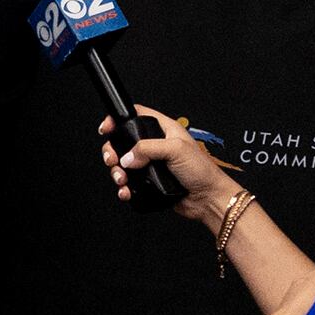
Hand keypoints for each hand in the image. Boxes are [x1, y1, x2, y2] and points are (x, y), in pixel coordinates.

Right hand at [105, 105, 230, 222]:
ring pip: (123, 164)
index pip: (137, 115)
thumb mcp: (176, 149)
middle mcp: (155, 146)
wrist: (207, 199)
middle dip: (112, 151)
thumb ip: (148, 148)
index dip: (119, 119)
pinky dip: (124, 188)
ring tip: (122, 179)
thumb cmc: (202, 171)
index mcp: (164, 130)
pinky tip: (126, 191)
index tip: (107, 128)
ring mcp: (151, 164)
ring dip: (117, 172)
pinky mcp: (149, 182)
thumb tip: (127, 156)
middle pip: (123, 142)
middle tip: (112, 160)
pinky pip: (129, 183)